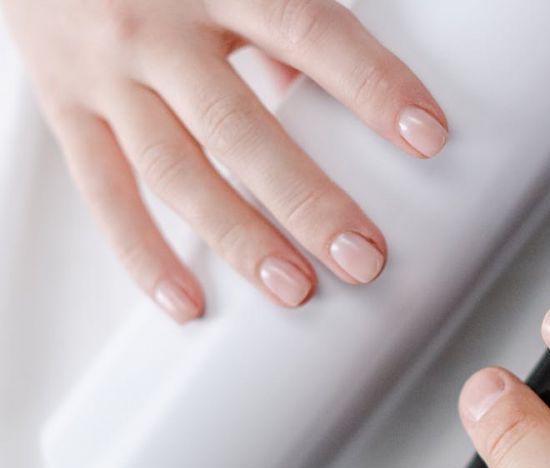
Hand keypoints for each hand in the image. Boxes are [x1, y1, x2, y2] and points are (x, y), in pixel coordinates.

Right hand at [1, 0, 447, 322]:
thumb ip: (281, 19)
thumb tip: (339, 88)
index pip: (310, 32)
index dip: (370, 85)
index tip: (426, 135)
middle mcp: (155, 29)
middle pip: (240, 127)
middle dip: (306, 200)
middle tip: (362, 256)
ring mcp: (104, 75)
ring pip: (176, 172)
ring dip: (238, 239)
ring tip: (294, 289)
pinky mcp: (66, 111)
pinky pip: (105, 193)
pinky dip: (144, 254)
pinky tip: (189, 301)